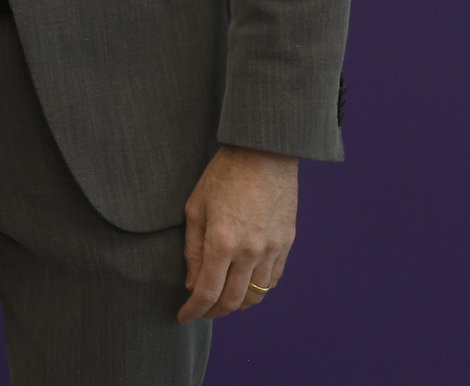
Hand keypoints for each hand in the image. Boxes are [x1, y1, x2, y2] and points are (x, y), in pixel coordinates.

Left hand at [178, 145, 297, 322]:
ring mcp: (272, 249)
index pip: (207, 292)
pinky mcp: (286, 244)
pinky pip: (272, 280)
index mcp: (221, 241)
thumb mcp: (196, 207)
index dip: (193, 310)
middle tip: (201, 311)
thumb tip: (192, 283)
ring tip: (221, 301)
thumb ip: (193, 249)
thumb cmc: (224, 175)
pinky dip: (257, 290)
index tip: (183, 317)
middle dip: (213, 313)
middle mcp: (249, 251)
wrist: (265, 153)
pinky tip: (244, 285)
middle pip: (232, 301)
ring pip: (256, 296)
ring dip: (236, 305)